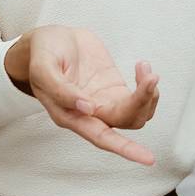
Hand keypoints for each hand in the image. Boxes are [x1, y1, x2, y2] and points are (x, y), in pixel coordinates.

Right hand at [6, 26, 159, 165]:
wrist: (53, 37)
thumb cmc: (44, 53)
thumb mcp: (44, 67)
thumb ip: (61, 90)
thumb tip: (86, 108)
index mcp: (69, 115)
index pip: (101, 137)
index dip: (125, 149)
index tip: (147, 158)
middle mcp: (89, 114)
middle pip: (126, 121)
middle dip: (143, 102)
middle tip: (150, 77)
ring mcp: (105, 101)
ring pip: (137, 112)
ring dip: (149, 94)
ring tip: (145, 70)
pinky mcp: (115, 88)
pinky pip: (139, 97)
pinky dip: (147, 85)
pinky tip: (142, 68)